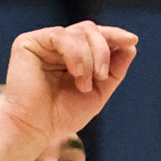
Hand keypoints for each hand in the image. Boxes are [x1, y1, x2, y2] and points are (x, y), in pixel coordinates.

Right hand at [0, 22, 138, 149]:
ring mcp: (43, 42)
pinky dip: (75, 54)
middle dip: (103, 51)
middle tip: (101, 77)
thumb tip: (131, 45)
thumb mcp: (97, 95)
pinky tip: (76, 73)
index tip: (132, 40)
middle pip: (90, 30)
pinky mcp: (29, 42)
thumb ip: (114, 72)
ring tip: (84, 85)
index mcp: (72, 56)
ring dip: (89, 58)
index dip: (114, 36)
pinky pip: (61, 36)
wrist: (34, 130)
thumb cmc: (60, 117)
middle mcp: (58, 46)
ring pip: (79, 32)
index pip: (96, 37)